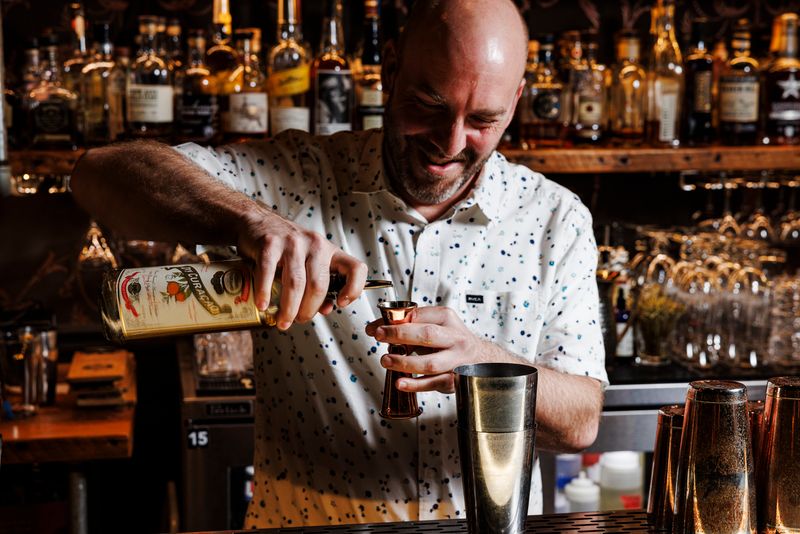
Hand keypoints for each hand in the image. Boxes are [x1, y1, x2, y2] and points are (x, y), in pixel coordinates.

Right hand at [237, 205, 367, 329]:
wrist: (257, 222)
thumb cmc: (286, 248)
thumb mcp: (309, 262)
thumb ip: (319, 285)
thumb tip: (325, 309)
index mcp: (330, 251)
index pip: (355, 268)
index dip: (354, 288)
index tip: (341, 303)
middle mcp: (315, 245)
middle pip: (318, 285)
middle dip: (308, 310)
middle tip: (299, 320)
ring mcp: (293, 243)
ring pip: (295, 283)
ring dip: (289, 308)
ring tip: (283, 321)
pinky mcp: (270, 243)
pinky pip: (269, 273)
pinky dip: (265, 292)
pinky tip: (263, 304)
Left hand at [365, 306, 520, 392]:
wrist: (482, 360)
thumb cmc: (452, 341)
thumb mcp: (437, 326)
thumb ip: (411, 326)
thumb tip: (377, 327)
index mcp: (447, 318)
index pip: (418, 316)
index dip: (395, 321)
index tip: (376, 327)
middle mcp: (455, 338)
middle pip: (427, 335)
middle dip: (400, 335)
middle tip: (379, 336)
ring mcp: (456, 360)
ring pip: (430, 362)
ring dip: (404, 362)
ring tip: (386, 360)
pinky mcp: (454, 380)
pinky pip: (433, 383)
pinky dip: (415, 384)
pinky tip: (400, 383)